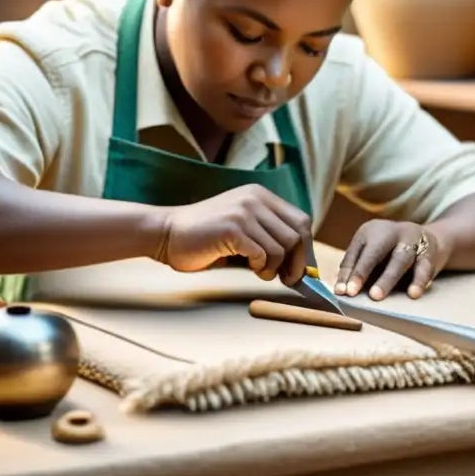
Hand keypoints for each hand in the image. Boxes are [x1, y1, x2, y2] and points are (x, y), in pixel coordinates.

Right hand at [157, 184, 311, 285]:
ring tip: (260, 271)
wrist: (167, 233)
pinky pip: (262, 254)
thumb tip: (302, 266)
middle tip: (288, 279)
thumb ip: (269, 236)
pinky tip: (248, 266)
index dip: (307, 249)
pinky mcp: (232, 229)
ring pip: (282, 247)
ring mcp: (244, 212)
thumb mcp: (243, 228)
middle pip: (298, 234)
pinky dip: (259, 267)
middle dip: (298, 263)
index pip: (302, 221)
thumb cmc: (206, 238)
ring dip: (275, 268)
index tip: (303, 270)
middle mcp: (255, 199)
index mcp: (260, 196)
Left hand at [335, 220, 447, 300]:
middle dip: (362, 272)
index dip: (348, 273)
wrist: (431, 240)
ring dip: (387, 278)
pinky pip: (424, 267)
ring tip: (376, 296)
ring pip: (400, 259)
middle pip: (375, 251)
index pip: (356, 252)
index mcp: (372, 231)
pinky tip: (412, 294)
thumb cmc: (392, 252)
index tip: (341, 292)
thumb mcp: (372, 252)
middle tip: (353, 292)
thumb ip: (357, 267)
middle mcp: (391, 232)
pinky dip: (419, 281)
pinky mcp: (430, 252)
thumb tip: (340, 290)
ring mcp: (412, 240)